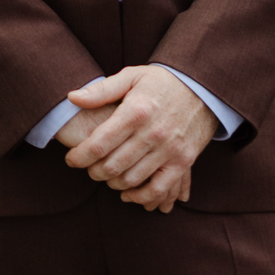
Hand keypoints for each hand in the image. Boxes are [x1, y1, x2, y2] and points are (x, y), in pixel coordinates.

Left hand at [59, 64, 215, 213]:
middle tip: (88, 168)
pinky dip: (141, 197)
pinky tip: (128, 194)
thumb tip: (72, 97)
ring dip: (112, 184)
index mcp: (135, 111)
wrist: (203, 88)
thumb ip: (101, 90)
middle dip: (93, 172)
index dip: (80, 156)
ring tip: (105, 176)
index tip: (71, 160)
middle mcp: (152, 133)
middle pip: (112, 165)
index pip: (99, 143)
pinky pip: (159, 188)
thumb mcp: (131, 76)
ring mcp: (170, 149)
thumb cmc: (161, 82)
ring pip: (132, 179)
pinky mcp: (184, 161)